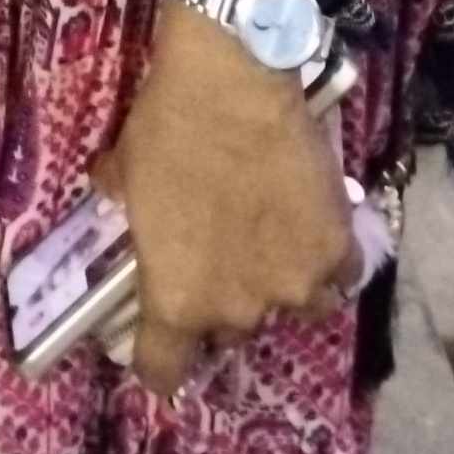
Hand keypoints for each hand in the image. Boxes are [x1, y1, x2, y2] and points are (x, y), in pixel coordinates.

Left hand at [94, 17, 356, 397]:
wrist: (231, 84)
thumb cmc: (167, 128)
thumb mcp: (124, 173)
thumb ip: (123, 207)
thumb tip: (116, 199)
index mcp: (178, 300)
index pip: (164, 369)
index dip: (158, 364)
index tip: (159, 351)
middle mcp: (239, 309)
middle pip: (230, 332)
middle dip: (221, 306)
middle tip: (218, 264)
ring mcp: (294, 285)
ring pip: (289, 310)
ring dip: (278, 288)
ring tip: (270, 249)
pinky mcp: (336, 251)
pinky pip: (337, 278)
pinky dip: (326, 264)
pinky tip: (312, 234)